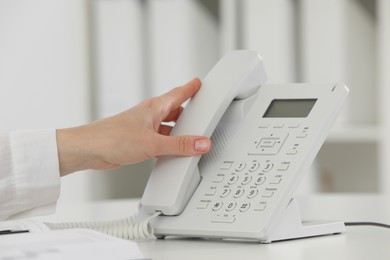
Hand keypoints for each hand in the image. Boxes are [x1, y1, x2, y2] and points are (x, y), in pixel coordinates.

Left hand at [57, 78, 210, 175]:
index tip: (199, 83)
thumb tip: (200, 143)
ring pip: (167, 127)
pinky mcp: (138, 140)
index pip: (178, 94)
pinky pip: (159, 139)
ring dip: (178, 132)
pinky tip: (171, 152)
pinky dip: (168, 144)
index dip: (191, 88)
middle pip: (175, 111)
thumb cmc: (112, 138)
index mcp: (154, 107)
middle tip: (201, 116)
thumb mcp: (153, 143)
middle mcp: (149, 115)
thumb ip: (179, 145)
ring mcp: (143, 128)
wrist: (89, 150)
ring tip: (190, 139)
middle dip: (188, 114)